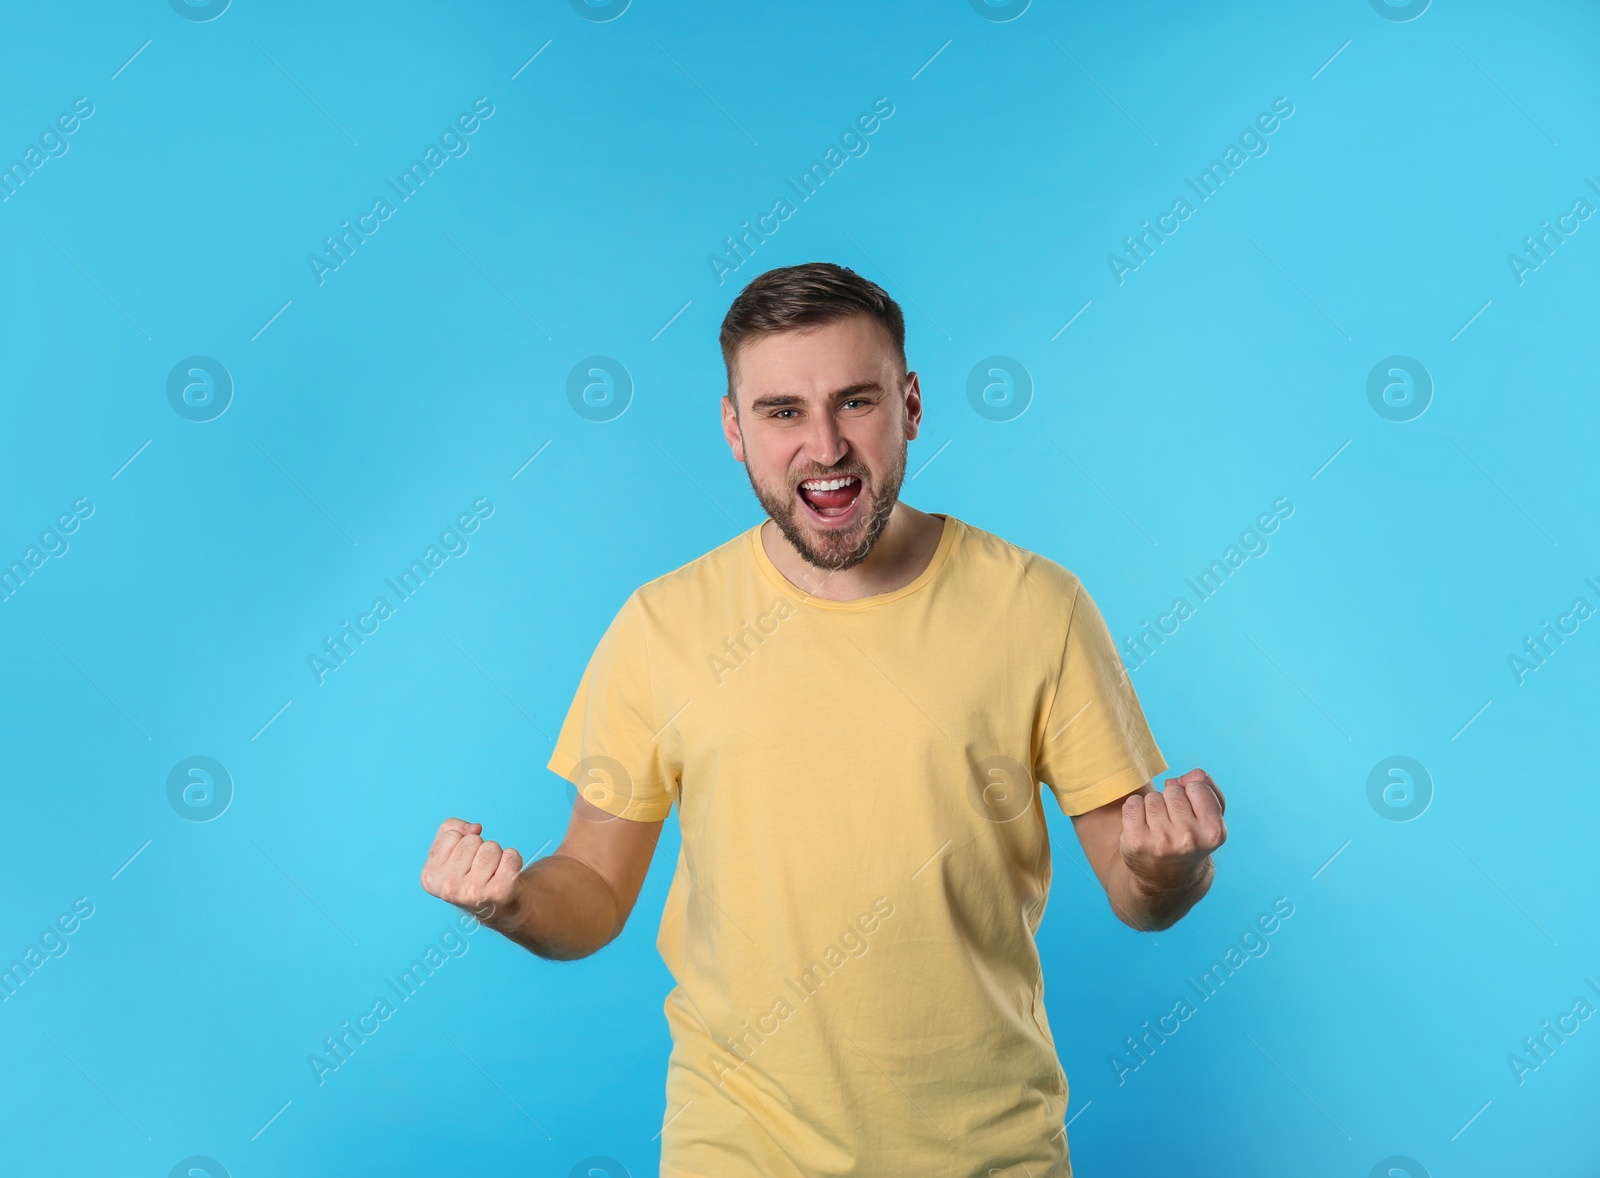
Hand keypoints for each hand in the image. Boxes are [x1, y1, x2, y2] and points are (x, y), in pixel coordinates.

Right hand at [419, 817, 525, 928]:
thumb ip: (450, 828)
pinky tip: (506, 875)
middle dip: (479, 848)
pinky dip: (513, 859)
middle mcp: (449, 888)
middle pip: (472, 840)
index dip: (461, 841)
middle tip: (480, 869)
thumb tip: (474, 828)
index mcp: (430, 877)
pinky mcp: (500, 892)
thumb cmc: (471, 874)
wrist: (498, 908)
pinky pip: (511, 855)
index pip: (451, 835)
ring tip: (492, 873)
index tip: (463, 862)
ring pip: (491, 846)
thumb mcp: (448, 850)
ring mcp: (474, 892)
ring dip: (496, 855)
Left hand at [1120, 769, 1226, 892]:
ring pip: (1152, 797)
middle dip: (1171, 800)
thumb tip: (1188, 777)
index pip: (1196, 786)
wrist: (1168, 879)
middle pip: (1173, 791)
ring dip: (1153, 807)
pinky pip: (1132, 803)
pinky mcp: (1136, 841)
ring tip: (1159, 827)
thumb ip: (1208, 788)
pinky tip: (1143, 827)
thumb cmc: (1192, 839)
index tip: (1191, 813)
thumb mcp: (1212, 817)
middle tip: (1174, 823)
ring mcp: (1161, 841)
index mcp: (1214, 832)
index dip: (1191, 794)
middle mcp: (1188, 838)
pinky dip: (1135, 810)